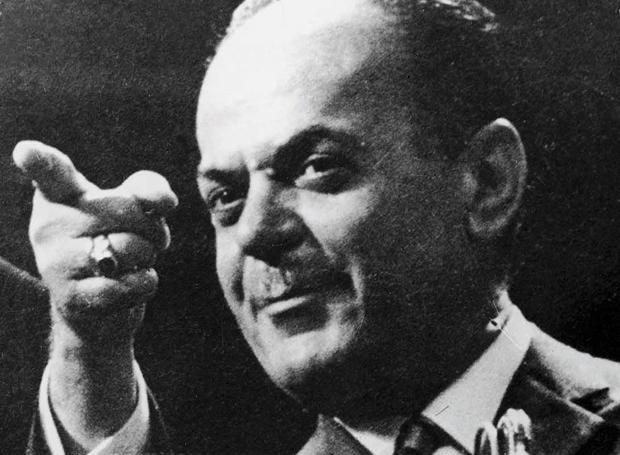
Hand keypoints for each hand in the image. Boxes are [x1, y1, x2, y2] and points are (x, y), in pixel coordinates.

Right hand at [13, 140, 177, 340]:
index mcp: (60, 196)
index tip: (25, 151)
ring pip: (129, 248)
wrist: (100, 304)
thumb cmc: (117, 239)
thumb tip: (164, 201)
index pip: (52, 172)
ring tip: (132, 261)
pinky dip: (145, 283)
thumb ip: (149, 189)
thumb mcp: (133, 207)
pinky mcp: (72, 298)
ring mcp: (55, 263)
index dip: (40, 160)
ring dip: (148, 256)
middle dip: (152, 226)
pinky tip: (135, 282)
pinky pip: (126, 286)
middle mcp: (49, 226)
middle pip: (127, 209)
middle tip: (142, 237)